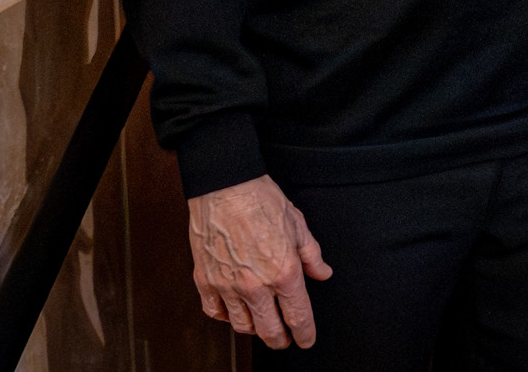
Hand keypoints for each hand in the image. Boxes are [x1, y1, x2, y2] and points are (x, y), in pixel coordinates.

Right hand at [188, 175, 332, 349]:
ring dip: (254, 330)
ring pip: (242, 326)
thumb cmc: (261, 201)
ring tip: (262, 325)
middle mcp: (255, 285)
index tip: (306, 340)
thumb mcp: (298, 225)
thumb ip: (312, 255)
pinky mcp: (205, 280)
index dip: (304, 333)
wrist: (225, 187)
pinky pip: (214, 312)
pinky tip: (234, 312)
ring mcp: (227, 285)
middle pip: (269, 330)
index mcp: (283, 272)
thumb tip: (322, 273)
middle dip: (281, 340)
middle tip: (285, 340)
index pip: (297, 316)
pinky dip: (225, 317)